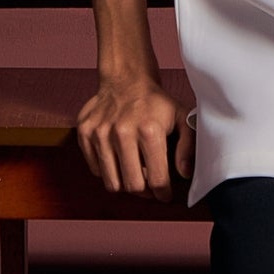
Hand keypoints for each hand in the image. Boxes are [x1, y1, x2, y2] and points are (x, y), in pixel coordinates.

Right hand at [76, 70, 193, 197]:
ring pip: (112, 183)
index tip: (164, 194)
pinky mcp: (84, 134)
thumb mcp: (182, 117)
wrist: (125, 79)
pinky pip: (96, 170)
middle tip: (150, 186)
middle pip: (133, 186)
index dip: (163, 193)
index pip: (157, 180)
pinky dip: (109, 171)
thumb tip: (184, 173)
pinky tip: (119, 159)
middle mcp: (122, 133)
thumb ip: (188, 146)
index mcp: (149, 130)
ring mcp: (100, 134)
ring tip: (135, 173)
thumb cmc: (155, 102)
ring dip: (125, 184)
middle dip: (145, 193)